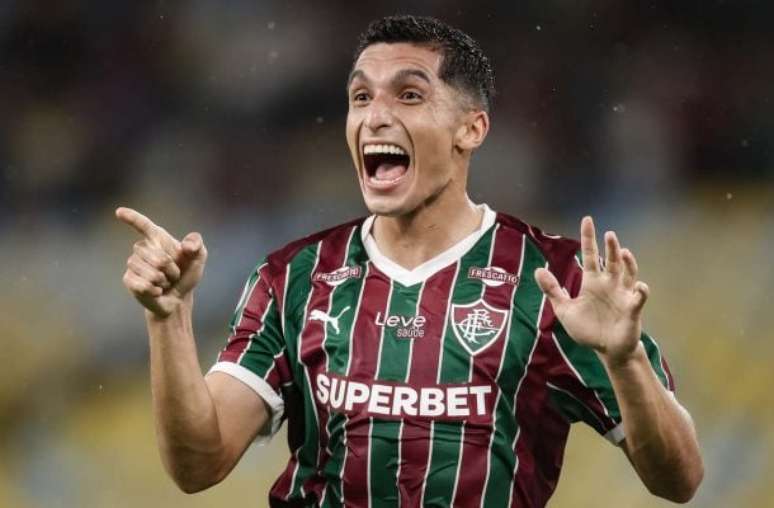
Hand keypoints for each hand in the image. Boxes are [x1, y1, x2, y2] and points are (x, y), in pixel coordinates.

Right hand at [116, 207, 207, 317]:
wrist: (179, 297)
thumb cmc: (186, 274)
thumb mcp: (198, 257)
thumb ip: (196, 245)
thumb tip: (186, 246)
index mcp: (158, 239)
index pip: (144, 225)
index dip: (132, 218)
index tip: (119, 212)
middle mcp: (142, 249)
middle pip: (157, 258)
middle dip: (171, 269)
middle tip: (173, 274)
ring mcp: (133, 264)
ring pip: (151, 272)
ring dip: (164, 281)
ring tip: (164, 282)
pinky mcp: (129, 280)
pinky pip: (143, 285)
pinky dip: (155, 291)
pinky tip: (156, 291)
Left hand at [534, 216, 648, 365]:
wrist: (606, 350)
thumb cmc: (588, 329)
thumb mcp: (565, 310)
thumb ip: (552, 290)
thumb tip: (538, 270)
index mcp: (592, 282)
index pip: (590, 255)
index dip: (588, 238)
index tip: (587, 220)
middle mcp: (609, 285)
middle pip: (611, 261)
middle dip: (611, 248)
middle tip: (608, 234)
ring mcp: (622, 295)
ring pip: (627, 274)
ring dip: (628, 263)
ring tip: (624, 252)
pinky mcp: (632, 310)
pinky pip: (638, 298)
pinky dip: (641, 291)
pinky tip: (640, 286)